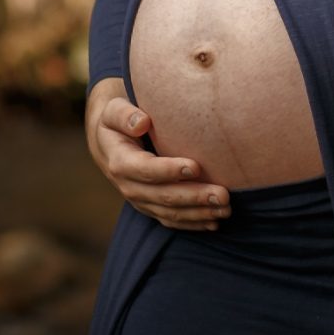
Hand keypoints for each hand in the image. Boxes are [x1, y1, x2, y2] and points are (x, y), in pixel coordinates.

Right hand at [83, 77, 229, 229]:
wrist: (108, 144)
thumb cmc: (118, 121)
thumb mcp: (114, 111)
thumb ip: (125, 115)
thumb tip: (142, 122)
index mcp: (120, 162)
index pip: (146, 169)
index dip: (169, 170)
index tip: (196, 166)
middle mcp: (129, 187)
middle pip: (163, 196)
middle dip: (194, 197)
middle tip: (223, 195)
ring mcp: (140, 201)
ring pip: (170, 213)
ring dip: (198, 213)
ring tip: (225, 209)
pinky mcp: (150, 208)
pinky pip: (171, 220)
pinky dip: (192, 223)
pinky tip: (214, 222)